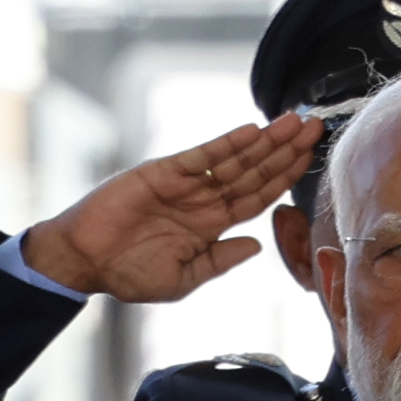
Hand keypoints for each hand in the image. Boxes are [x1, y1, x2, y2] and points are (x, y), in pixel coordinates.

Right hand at [20, 113, 322, 301]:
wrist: (83, 263)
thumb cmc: (128, 274)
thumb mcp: (185, 277)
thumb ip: (220, 260)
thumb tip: (255, 245)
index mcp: (213, 224)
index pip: (259, 196)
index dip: (286, 177)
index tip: (312, 159)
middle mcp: (204, 200)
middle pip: (255, 171)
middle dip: (286, 150)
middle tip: (316, 128)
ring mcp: (185, 184)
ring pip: (235, 159)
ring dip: (266, 141)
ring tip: (295, 123)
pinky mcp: (161, 173)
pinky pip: (201, 157)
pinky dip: (226, 144)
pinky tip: (252, 131)